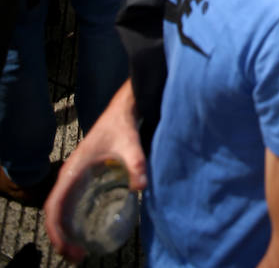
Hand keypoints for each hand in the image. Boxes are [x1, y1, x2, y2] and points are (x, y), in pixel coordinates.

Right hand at [45, 83, 145, 261]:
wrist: (121, 109)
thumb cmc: (122, 125)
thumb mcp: (130, 144)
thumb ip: (136, 164)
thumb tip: (141, 187)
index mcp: (73, 170)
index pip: (53, 206)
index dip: (56, 231)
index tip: (69, 249)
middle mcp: (68, 174)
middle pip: (52, 212)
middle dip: (59, 237)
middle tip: (77, 257)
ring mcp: (72, 175)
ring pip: (57, 208)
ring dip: (62, 231)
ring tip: (79, 251)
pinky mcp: (80, 175)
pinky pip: (66, 202)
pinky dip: (68, 220)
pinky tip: (83, 231)